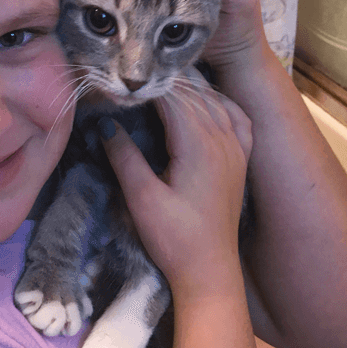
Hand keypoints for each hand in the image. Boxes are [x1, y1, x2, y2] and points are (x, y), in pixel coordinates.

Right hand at [100, 84, 252, 293]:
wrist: (210, 271)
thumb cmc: (173, 238)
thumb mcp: (141, 198)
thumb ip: (124, 156)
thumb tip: (105, 123)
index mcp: (198, 144)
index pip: (173, 97)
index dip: (148, 86)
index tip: (125, 82)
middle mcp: (222, 139)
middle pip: (195, 94)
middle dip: (167, 82)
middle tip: (139, 76)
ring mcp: (236, 149)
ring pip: (215, 102)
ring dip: (191, 88)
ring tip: (164, 80)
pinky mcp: (241, 161)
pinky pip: (237, 118)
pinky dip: (221, 102)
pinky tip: (209, 100)